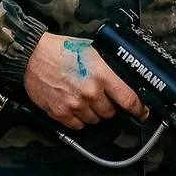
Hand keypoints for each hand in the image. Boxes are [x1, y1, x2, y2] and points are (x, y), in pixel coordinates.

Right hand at [24, 33, 148, 130]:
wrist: (33, 56)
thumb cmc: (62, 50)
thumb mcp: (92, 51)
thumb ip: (108, 68)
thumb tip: (125, 80)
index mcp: (102, 75)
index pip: (128, 99)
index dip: (138, 108)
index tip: (142, 112)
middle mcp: (90, 92)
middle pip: (110, 112)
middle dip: (107, 105)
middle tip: (98, 95)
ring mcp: (75, 104)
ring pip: (95, 120)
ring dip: (92, 112)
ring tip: (82, 98)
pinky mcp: (60, 113)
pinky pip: (78, 125)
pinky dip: (78, 119)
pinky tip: (73, 105)